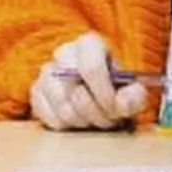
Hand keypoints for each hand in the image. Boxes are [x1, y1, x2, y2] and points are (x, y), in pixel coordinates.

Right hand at [29, 32, 145, 131]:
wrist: (95, 92)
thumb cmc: (113, 89)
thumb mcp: (132, 90)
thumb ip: (135, 96)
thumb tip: (122, 103)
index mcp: (89, 44)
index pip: (91, 67)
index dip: (104, 94)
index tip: (115, 109)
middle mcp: (64, 54)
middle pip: (76, 91)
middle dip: (97, 112)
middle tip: (110, 119)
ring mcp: (46, 73)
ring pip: (64, 109)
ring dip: (85, 122)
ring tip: (96, 119)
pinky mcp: (36, 92)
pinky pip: (50, 118)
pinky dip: (68, 126)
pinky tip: (79, 120)